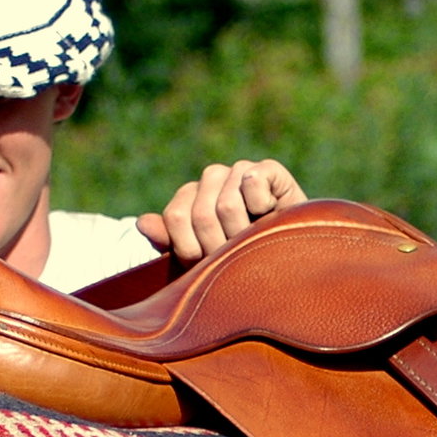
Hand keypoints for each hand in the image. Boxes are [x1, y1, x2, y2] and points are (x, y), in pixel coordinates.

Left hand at [138, 159, 307, 261]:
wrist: (294, 265)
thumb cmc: (242, 266)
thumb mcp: (201, 263)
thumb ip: (170, 244)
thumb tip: (142, 223)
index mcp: (191, 197)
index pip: (175, 217)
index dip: (190, 249)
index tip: (208, 264)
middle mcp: (212, 179)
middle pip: (200, 214)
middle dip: (219, 247)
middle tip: (238, 257)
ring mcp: (239, 171)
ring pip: (226, 204)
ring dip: (243, 233)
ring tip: (255, 240)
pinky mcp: (269, 170)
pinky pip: (252, 182)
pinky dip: (260, 205)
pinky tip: (270, 215)